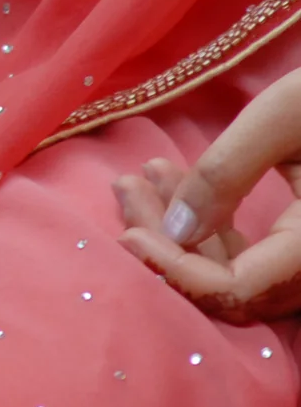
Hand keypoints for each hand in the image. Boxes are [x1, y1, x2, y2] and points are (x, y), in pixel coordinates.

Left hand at [114, 67, 300, 322]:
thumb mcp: (283, 117)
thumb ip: (226, 174)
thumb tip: (171, 230)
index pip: (239, 289)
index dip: (176, 271)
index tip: (127, 235)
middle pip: (234, 284)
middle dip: (168, 242)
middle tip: (123, 189)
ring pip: (241, 268)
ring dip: (181, 227)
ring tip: (136, 176)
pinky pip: (257, 250)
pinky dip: (210, 220)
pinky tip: (170, 177)